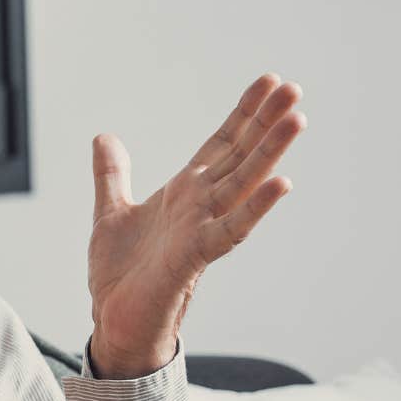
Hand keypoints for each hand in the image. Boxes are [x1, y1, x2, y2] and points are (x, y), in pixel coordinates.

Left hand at [86, 74, 304, 377]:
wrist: (113, 319)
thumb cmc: (121, 273)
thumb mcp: (110, 212)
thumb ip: (112, 175)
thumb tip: (105, 137)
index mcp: (185, 192)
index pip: (222, 144)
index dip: (243, 113)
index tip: (267, 80)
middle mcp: (201, 206)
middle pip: (240, 155)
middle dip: (265, 121)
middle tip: (294, 87)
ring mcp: (202, 229)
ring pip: (244, 184)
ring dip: (270, 152)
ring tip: (296, 119)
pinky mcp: (195, 257)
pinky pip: (231, 229)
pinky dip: (255, 207)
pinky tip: (280, 183)